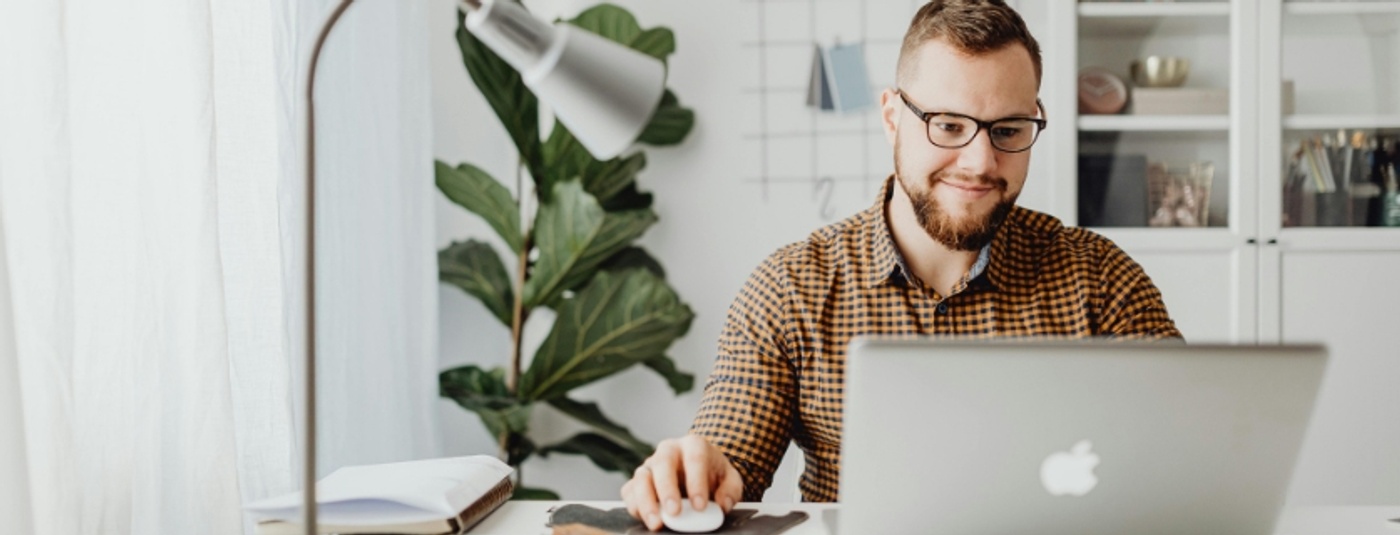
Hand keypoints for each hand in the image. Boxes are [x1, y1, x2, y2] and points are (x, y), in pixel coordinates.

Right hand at [620, 434, 743, 531]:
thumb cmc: (713, 474)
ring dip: (646, 502)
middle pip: (662, 464)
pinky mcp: (637, 481)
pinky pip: (629, 492)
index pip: (694, 459)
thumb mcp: (730, 479)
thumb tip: (722, 504)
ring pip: (641, 478)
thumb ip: (731, 490)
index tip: (700, 506)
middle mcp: (668, 451)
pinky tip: (647, 519)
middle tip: (674, 512)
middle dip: (667, 489)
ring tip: (657, 523)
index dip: (696, 482)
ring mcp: (650, 465)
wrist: (698, 472)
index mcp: (693, 445)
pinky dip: (635, 507)